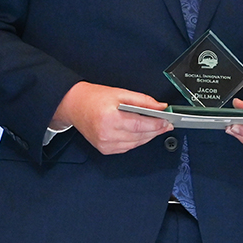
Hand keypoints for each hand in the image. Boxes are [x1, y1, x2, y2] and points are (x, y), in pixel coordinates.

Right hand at [51, 81, 171, 154]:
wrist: (75, 106)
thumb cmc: (94, 98)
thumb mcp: (121, 93)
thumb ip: (143, 101)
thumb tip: (161, 107)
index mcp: (109, 119)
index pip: (140, 125)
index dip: (157, 124)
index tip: (168, 121)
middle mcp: (106, 134)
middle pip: (140, 136)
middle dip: (156, 130)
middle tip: (167, 124)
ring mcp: (105, 144)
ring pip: (136, 144)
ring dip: (148, 136)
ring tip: (157, 127)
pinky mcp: (105, 149)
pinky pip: (128, 147)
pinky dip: (137, 140)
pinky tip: (143, 133)